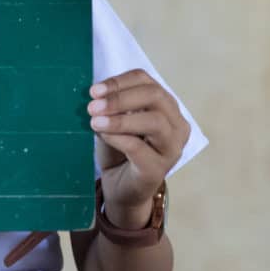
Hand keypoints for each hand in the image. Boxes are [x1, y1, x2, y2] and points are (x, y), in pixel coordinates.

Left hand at [89, 69, 183, 228]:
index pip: (147, 81)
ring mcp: (171, 148)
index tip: (94, 90)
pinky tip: (103, 135)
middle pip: (155, 96)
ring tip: (95, 121)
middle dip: (120, 97)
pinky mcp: (159, 169)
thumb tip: (97, 96)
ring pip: (155, 121)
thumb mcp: (114, 122)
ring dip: (120, 119)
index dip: (119, 82)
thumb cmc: (119, 151)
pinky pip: (139, 147)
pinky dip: (118, 137)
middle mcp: (176, 125)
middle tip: (93, 105)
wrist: (121, 189)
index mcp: (166, 107)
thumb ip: (111, 107)